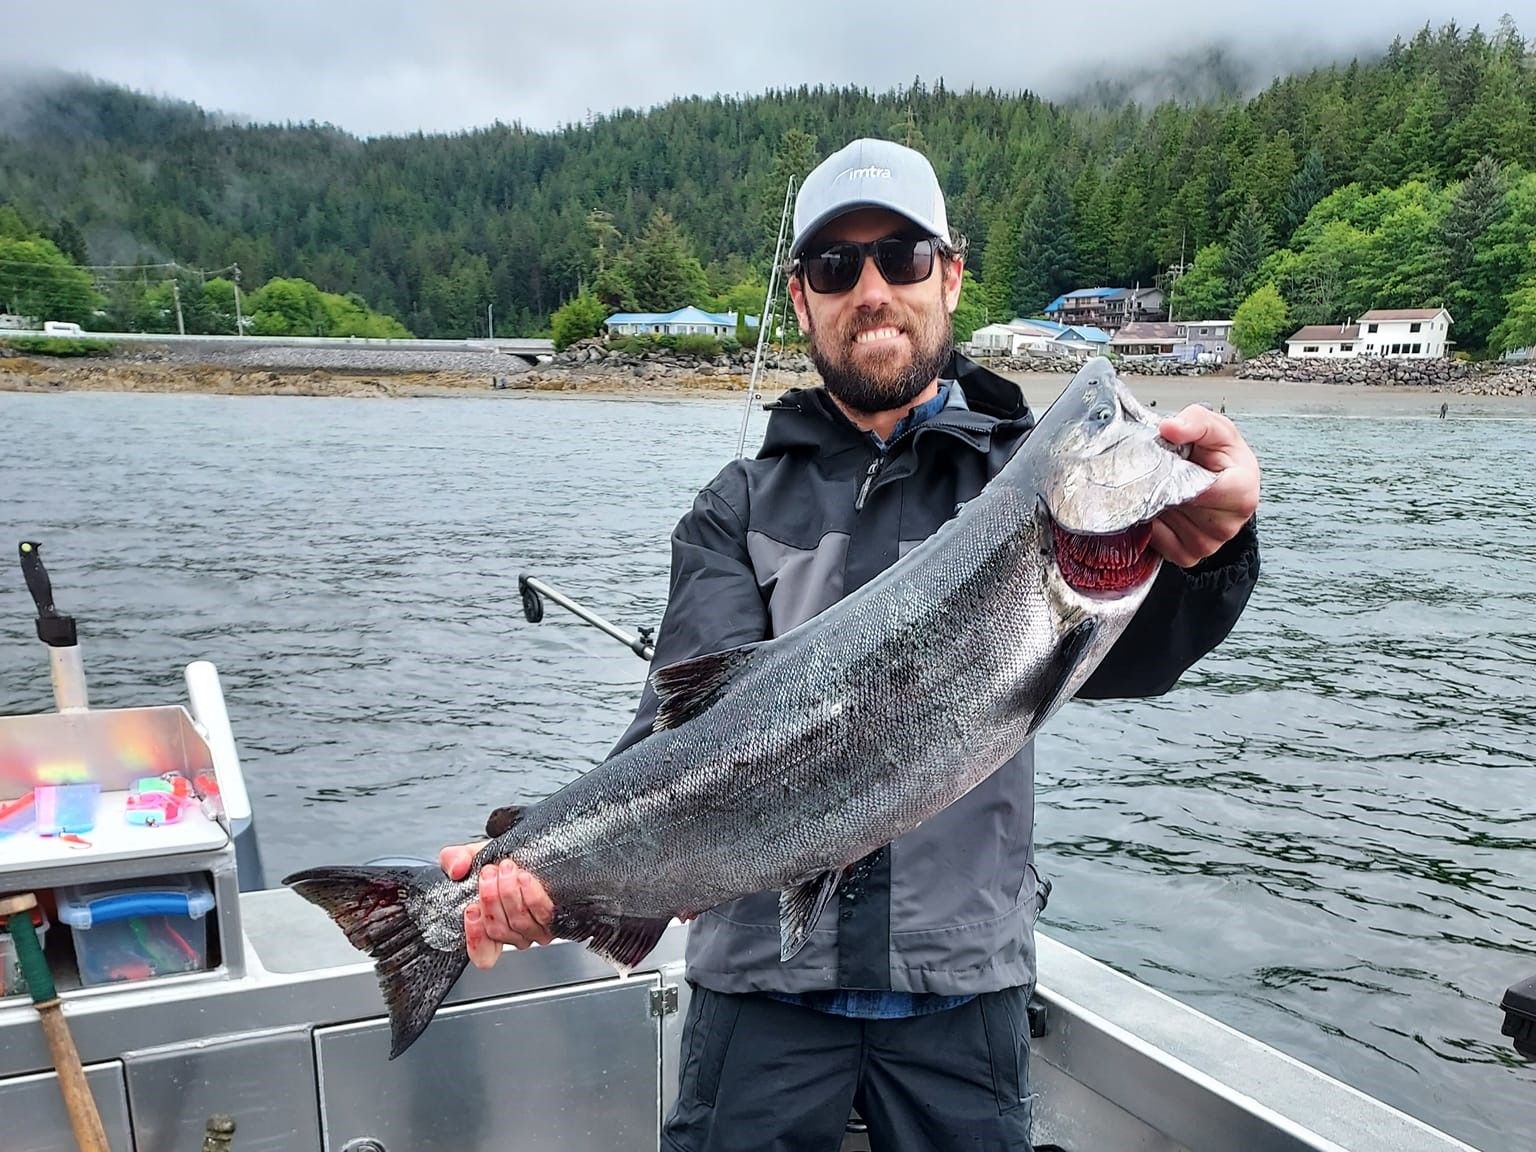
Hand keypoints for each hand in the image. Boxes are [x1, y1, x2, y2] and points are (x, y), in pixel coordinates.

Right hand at [439, 841, 554, 969]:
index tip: (471, 909)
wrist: (530, 850)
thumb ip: (454, 860)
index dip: (475, 938)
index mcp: (490, 927)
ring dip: (509, 892)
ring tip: (506, 868)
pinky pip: (542, 913)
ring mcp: (536, 928)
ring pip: (519, 922)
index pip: (482, 955)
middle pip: (498, 930)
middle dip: (490, 899)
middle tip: (488, 872)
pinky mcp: (555, 916)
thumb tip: (456, 869)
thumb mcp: (472, 856)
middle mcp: (514, 933)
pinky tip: (524, 878)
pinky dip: (530, 894)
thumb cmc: (501, 860)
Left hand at [1152, 405, 1260, 567]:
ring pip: (1166, 522)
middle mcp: (1229, 523)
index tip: (1169, 462)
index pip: (1205, 491)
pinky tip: (1162, 506)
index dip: (1181, 475)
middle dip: (1165, 486)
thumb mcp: (1214, 428)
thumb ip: (1195, 422)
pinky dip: (1152, 522)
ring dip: (1156, 503)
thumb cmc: (1221, 457)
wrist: (1221, 481)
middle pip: (1180, 505)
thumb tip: (1170, 428)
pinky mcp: (1188, 556)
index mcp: (1243, 491)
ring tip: (1165, 487)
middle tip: (1161, 470)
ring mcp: (1209, 543)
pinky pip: (1157, 540)